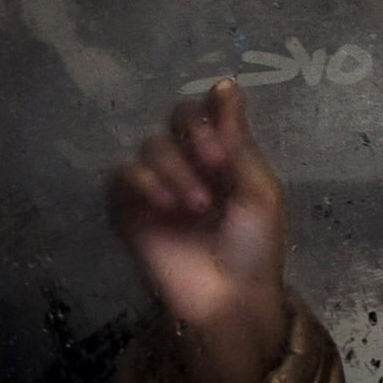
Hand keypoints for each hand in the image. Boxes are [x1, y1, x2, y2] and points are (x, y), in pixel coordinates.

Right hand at [110, 78, 287, 382]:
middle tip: (217, 164)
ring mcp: (157, 183)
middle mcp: (188, 161)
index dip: (213, 114)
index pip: (207, 109)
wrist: (229, 297)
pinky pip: (123, 175)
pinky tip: (166, 204)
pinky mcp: (129, 208)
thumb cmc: (255, 246)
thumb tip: (225, 84)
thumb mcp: (259, 190)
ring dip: (177, 169)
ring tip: (198, 206)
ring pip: (152, 145)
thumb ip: (238, 139)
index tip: (227, 137)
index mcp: (223, 153)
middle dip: (196, 136)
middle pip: (177, 118)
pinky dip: (144, 182)